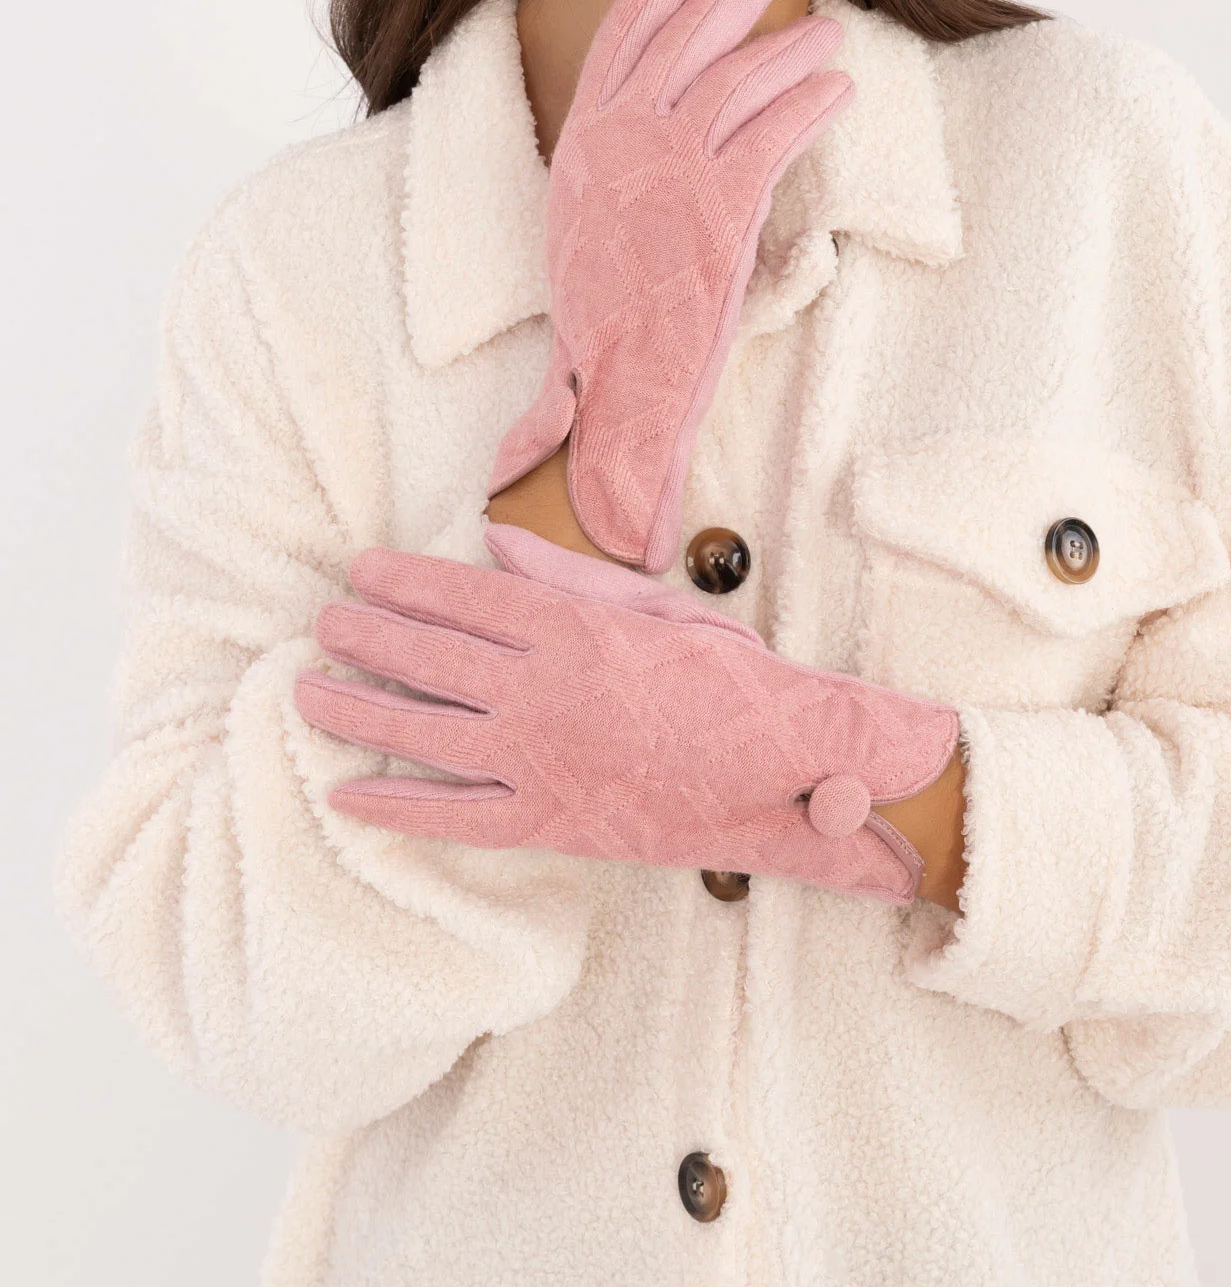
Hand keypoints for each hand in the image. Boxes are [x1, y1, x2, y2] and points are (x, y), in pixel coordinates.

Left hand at [293, 525, 958, 904]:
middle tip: (323, 623)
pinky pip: (455, 817)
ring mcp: (541, 760)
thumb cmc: (729, 680)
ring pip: (424, 732)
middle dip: (366, 636)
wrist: (783, 769)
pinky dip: (397, 807)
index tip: (361, 571)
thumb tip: (493, 547)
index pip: (463, 596)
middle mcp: (544, 692)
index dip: (403, 581)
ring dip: (358, 709)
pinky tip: (347, 793)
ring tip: (308, 691)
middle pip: (429, 658)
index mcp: (573, 629)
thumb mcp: (656, 607)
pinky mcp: (549, 822)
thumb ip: (567, 579)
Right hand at [487, 0, 854, 573]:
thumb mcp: (587, 216)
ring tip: (827, 33)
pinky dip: (809, 105)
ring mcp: (670, 170)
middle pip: (685, 38)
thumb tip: (647, 114)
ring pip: (738, 81)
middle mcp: (622, 140)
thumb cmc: (606, 312)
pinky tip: (837, 91)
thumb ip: (615, 157)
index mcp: (585, 139)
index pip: (622, 33)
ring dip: (788, 50)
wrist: (613, 380)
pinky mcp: (719, 207)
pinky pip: (774, 135)